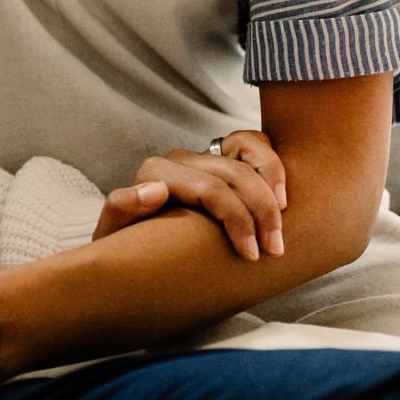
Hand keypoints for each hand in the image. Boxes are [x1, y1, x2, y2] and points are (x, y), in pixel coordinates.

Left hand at [92, 129, 288, 261]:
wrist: (130, 246)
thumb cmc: (125, 244)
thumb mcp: (114, 233)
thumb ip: (124, 207)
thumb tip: (156, 190)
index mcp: (156, 173)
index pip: (211, 189)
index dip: (238, 220)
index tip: (252, 255)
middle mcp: (180, 159)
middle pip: (235, 173)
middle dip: (263, 211)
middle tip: (276, 250)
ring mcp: (201, 155)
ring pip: (247, 148)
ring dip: (273, 182)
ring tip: (285, 217)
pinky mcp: (219, 158)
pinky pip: (251, 144)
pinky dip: (270, 162)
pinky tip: (282, 194)